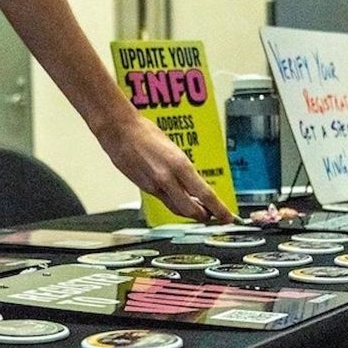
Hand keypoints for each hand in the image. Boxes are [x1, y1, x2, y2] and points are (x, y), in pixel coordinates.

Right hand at [96, 115, 234, 221]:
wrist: (119, 131)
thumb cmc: (144, 133)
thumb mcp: (173, 149)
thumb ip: (184, 169)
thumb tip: (195, 185)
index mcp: (179, 165)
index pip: (205, 194)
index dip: (219, 209)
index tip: (227, 216)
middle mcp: (167, 179)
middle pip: (191, 210)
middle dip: (204, 216)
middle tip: (212, 216)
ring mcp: (154, 186)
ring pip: (177, 209)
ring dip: (189, 212)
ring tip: (198, 209)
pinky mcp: (145, 188)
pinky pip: (164, 201)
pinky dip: (175, 203)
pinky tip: (179, 199)